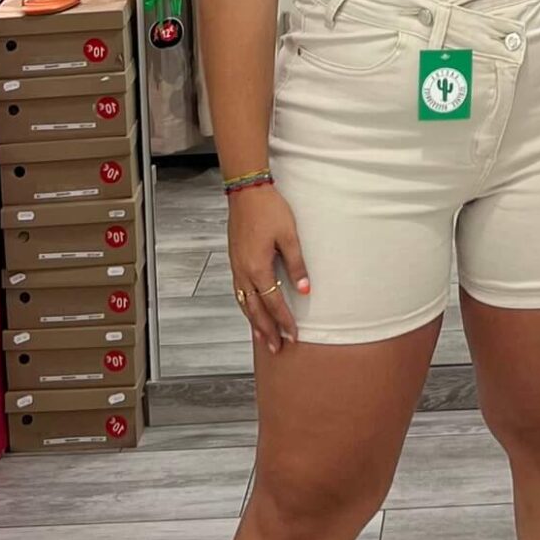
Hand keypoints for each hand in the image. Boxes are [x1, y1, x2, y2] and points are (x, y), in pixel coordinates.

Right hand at [229, 184, 308, 353]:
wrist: (246, 192)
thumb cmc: (268, 209)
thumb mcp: (289, 236)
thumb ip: (296, 265)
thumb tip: (305, 289)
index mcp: (258, 268)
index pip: (273, 303)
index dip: (284, 321)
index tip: (293, 335)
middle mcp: (243, 271)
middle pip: (255, 309)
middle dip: (268, 330)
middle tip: (277, 348)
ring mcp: (236, 267)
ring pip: (243, 303)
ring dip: (254, 322)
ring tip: (263, 338)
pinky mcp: (234, 260)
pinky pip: (238, 291)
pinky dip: (245, 306)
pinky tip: (250, 310)